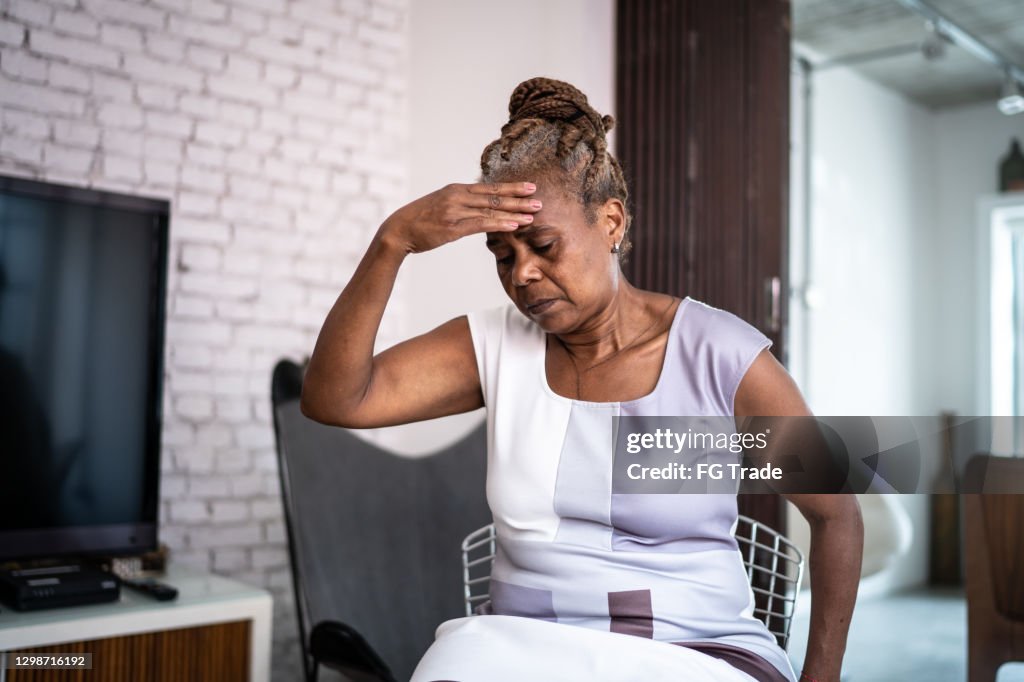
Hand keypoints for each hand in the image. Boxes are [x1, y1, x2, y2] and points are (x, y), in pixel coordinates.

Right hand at [380, 181, 540, 254]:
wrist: (399, 229)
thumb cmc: (419, 220)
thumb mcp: (440, 205)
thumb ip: (460, 204)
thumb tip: (477, 208)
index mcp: (456, 190)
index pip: (489, 188)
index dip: (511, 187)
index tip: (529, 187)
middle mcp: (458, 197)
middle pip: (495, 196)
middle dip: (519, 198)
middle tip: (539, 199)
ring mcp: (455, 211)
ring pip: (491, 210)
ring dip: (515, 212)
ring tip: (533, 214)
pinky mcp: (453, 227)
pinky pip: (482, 224)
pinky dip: (500, 224)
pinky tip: (514, 224)